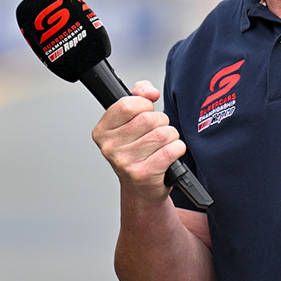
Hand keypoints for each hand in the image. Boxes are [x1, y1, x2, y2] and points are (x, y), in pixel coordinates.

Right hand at [91, 81, 185, 202]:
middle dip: (161, 122)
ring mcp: (125, 162)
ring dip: (171, 136)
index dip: (144, 105)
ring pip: (163, 133)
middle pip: (149, 119)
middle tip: (156, 132)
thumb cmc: (136, 153)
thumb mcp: (130, 122)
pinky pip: (172, 150)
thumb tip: (148, 92)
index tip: (146, 112)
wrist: (140, 189)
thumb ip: (138, 96)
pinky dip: (178, 149)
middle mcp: (110, 148)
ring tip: (163, 145)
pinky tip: (170, 154)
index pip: (127, 104)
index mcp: (102, 131)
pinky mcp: (143, 174)